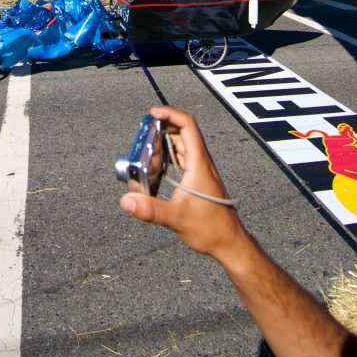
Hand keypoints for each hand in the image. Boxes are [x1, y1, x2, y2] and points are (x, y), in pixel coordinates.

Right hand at [119, 105, 244, 260]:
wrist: (230, 243)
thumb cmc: (211, 229)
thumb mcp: (177, 218)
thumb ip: (151, 209)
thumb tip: (126, 200)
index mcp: (199, 163)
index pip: (187, 126)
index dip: (170, 114)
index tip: (152, 113)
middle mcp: (200, 162)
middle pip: (181, 133)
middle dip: (160, 131)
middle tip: (143, 139)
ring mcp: (200, 170)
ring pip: (181, 146)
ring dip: (163, 146)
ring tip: (147, 157)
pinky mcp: (198, 180)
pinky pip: (181, 160)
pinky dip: (167, 159)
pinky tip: (156, 171)